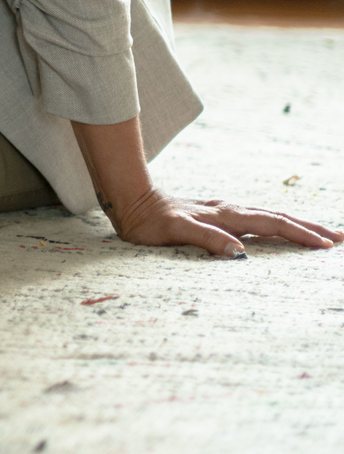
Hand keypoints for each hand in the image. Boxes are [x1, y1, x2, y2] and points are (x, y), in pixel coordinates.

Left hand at [104, 187, 340, 256]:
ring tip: (320, 234)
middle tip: (339, 238)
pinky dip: (275, 225)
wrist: (130, 201)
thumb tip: (239, 253)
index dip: (299, 235)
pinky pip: (255, 219)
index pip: (272, 224)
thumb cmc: (149, 222)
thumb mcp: (174, 232)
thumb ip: (206, 240)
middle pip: (278, 218)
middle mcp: (229, 211)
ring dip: (296, 225)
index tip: (325, 246)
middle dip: (309, 228)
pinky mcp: (216, 214)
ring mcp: (224, 211)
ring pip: (269, 217)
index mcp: (226, 216)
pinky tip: (278, 229)